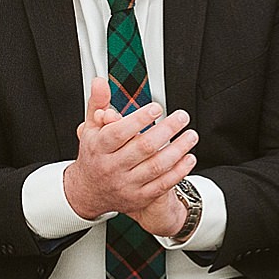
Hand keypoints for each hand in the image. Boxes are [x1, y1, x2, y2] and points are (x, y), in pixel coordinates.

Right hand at [62, 77, 197, 226]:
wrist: (87, 193)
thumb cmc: (94, 155)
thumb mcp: (91, 129)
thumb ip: (97, 103)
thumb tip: (100, 81)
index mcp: (100, 148)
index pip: (119, 133)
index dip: (139, 119)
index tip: (157, 107)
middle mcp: (112, 167)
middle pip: (142, 148)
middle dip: (166, 130)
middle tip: (182, 116)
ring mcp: (126, 184)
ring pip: (156, 166)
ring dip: (178, 149)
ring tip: (191, 135)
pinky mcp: (139, 197)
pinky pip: (163, 185)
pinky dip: (179, 171)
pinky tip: (189, 157)